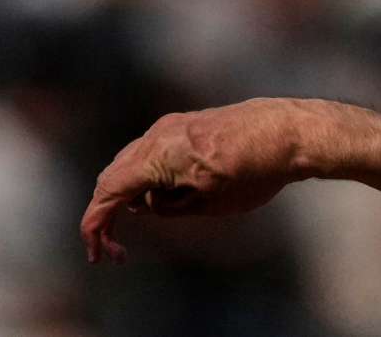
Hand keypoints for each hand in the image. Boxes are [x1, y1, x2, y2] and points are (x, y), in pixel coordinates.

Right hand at [79, 98, 317, 263]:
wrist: (285, 133)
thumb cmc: (253, 171)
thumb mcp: (208, 205)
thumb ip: (167, 208)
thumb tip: (141, 207)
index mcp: (159, 156)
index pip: (109, 191)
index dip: (96, 225)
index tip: (98, 255)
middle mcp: (157, 135)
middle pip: (112, 176)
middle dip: (108, 212)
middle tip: (116, 249)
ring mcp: (168, 126)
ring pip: (129, 163)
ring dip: (126, 194)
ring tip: (148, 218)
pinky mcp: (181, 124)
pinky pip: (148, 152)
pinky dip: (144, 176)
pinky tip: (164, 195)